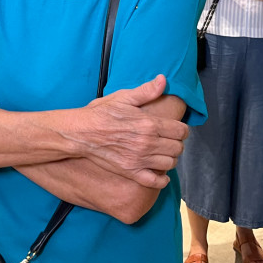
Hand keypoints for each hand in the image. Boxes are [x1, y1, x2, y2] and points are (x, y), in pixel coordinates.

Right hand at [74, 75, 188, 188]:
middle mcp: (147, 143)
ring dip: (170, 158)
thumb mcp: (123, 97)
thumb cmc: (101, 114)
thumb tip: (163, 80)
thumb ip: (146, 91)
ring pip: (170, 164)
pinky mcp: (131, 171)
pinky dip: (161, 180)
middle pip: (178, 148)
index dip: (182, 129)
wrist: (81, 133)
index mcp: (149, 124)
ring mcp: (139, 159)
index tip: (176, 129)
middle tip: (168, 140)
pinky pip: (155, 182)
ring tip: (163, 153)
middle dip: (176, 143)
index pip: (181, 131)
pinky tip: (160, 173)